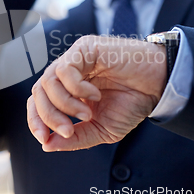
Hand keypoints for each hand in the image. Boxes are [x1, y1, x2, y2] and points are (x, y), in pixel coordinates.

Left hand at [27, 35, 166, 151]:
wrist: (158, 85)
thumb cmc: (132, 102)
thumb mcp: (101, 129)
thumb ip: (75, 137)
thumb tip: (47, 144)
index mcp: (68, 90)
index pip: (39, 102)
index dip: (36, 120)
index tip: (45, 139)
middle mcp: (67, 73)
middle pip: (37, 93)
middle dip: (48, 116)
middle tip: (68, 130)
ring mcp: (75, 58)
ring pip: (47, 81)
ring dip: (65, 105)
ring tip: (88, 113)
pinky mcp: (83, 48)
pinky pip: (64, 69)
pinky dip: (76, 89)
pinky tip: (95, 94)